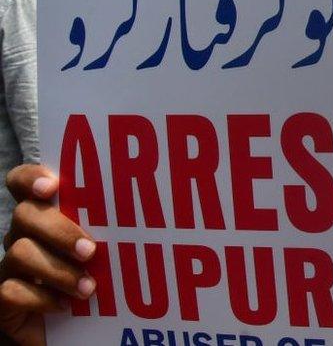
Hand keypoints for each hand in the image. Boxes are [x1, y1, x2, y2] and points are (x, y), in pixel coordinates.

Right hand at [1, 165, 97, 345]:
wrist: (74, 326)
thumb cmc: (96, 274)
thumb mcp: (105, 248)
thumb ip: (109, 228)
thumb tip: (147, 214)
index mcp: (44, 213)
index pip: (22, 182)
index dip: (31, 178)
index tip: (51, 186)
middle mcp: (22, 234)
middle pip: (25, 215)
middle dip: (60, 231)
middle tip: (90, 251)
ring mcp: (10, 266)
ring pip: (20, 253)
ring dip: (58, 271)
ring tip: (88, 287)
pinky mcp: (4, 298)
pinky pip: (11, 291)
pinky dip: (41, 299)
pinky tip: (65, 306)